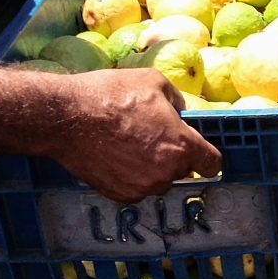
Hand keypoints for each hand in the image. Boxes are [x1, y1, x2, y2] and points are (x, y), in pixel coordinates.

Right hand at [51, 69, 222, 202]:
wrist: (65, 117)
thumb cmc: (110, 95)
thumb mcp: (154, 82)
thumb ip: (177, 101)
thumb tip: (181, 113)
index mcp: (182, 146)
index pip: (212, 164)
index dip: (206, 156)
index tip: (198, 150)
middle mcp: (166, 173)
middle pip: (182, 170)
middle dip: (173, 156)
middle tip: (150, 136)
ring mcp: (143, 187)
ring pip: (157, 180)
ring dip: (151, 167)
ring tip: (128, 144)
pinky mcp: (120, 196)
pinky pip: (135, 188)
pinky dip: (129, 176)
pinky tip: (114, 156)